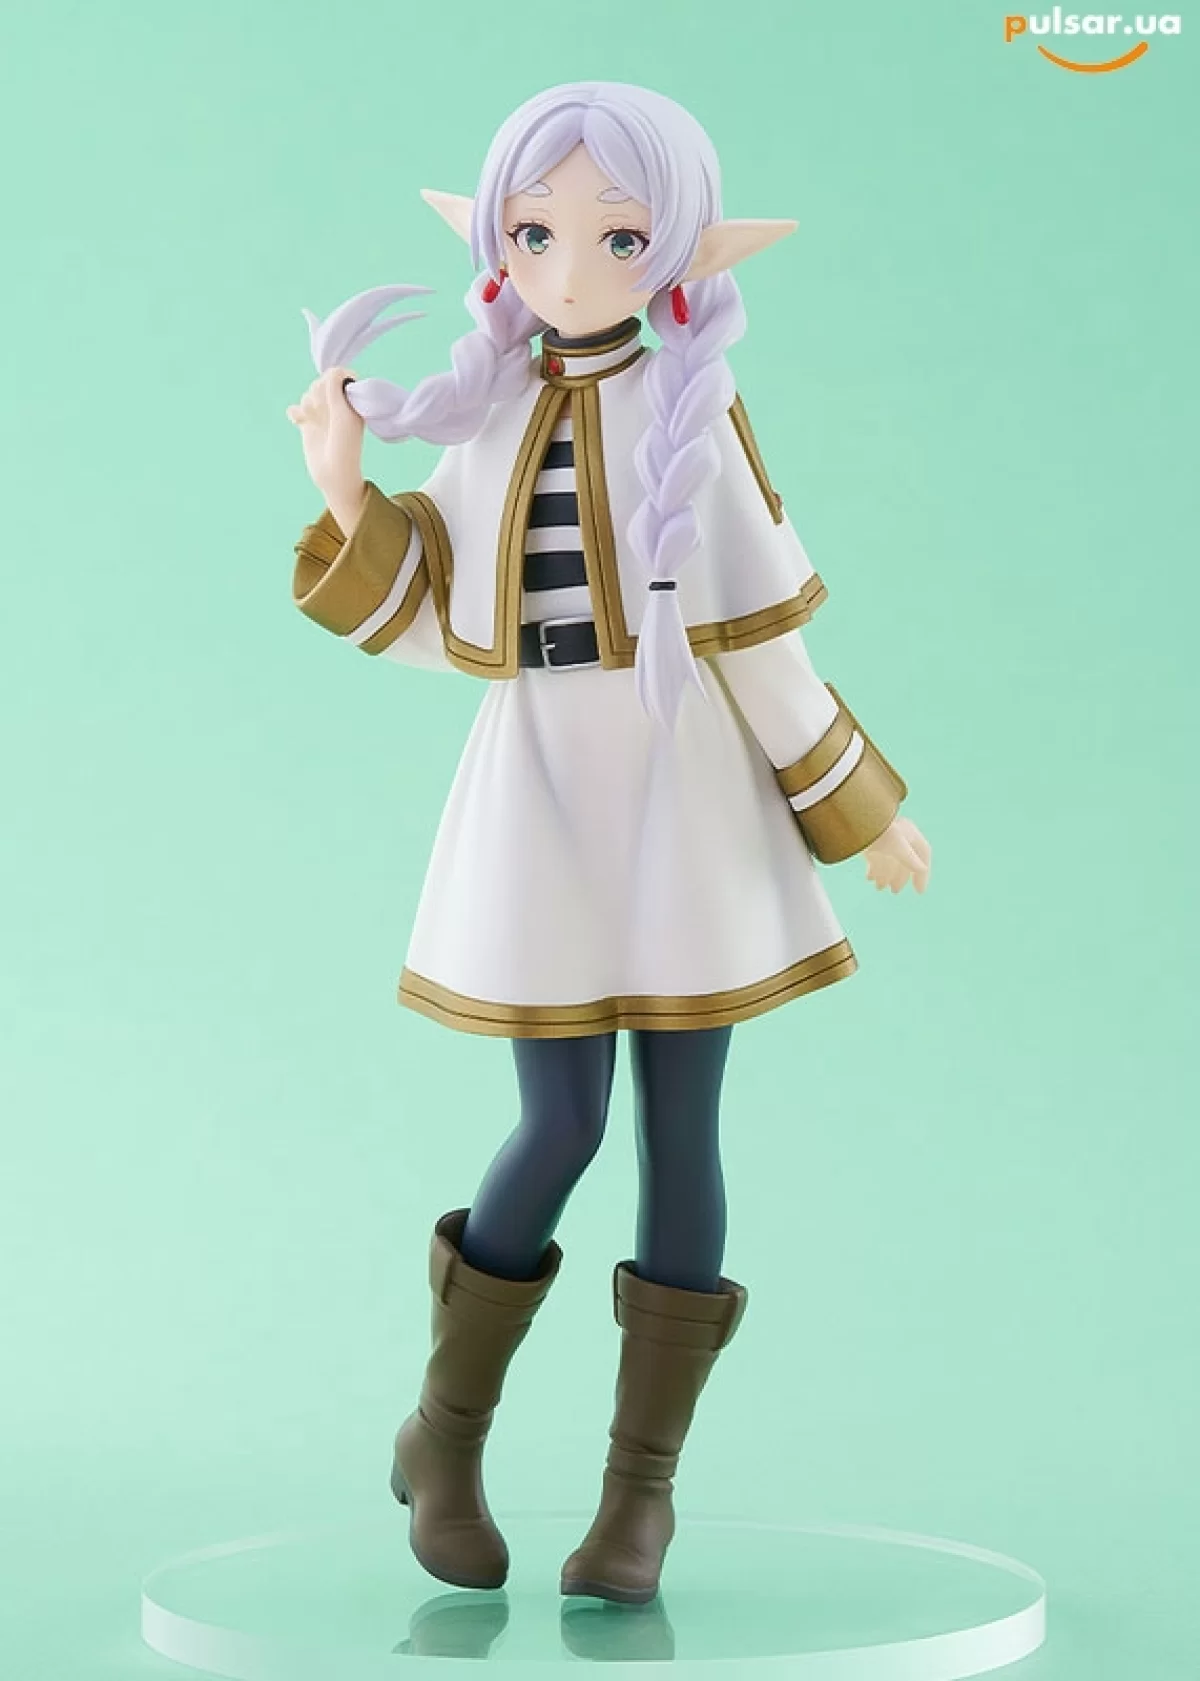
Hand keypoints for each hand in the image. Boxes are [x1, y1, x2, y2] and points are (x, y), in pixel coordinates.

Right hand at [286, 365, 365, 506]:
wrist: (334, 474)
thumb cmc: (345, 445)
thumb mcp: (344, 414)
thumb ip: (336, 389)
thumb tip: (333, 369)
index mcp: (352, 401)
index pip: (339, 374)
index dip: (332, 379)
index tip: (334, 392)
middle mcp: (337, 406)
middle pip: (320, 382)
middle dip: (318, 392)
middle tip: (324, 412)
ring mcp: (322, 414)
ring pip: (308, 394)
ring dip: (308, 403)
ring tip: (315, 419)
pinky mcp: (308, 424)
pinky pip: (296, 408)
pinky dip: (296, 412)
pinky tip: (299, 421)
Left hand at [865, 815, 930, 893]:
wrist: (852, 817)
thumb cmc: (877, 830)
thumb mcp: (896, 846)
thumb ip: (910, 858)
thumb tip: (922, 868)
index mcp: (910, 832)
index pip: (923, 853)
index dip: (923, 873)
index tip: (919, 891)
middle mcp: (899, 833)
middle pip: (905, 859)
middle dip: (900, 877)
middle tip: (894, 891)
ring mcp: (883, 836)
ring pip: (889, 860)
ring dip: (885, 875)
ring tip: (879, 888)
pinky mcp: (868, 839)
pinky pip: (875, 857)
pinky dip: (874, 869)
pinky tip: (869, 879)